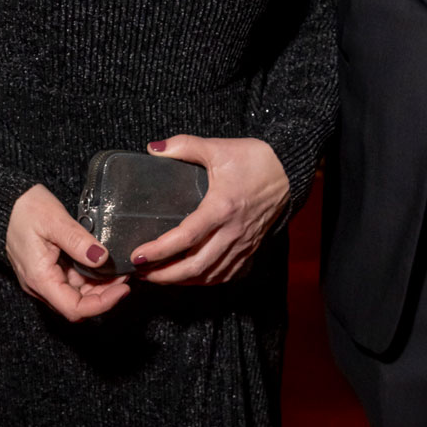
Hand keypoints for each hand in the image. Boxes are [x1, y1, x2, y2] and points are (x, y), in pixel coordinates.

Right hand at [6, 184, 130, 321]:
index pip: (74, 308)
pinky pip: (74, 283)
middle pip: (78, 305)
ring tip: (119, 270)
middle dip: (105, 295)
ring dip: (100, 287)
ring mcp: (46, 279)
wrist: (6, 202)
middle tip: (126, 277)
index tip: (123, 289)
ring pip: (78, 295)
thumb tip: (101, 258)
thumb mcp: (54, 220)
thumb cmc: (24, 210)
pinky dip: (92, 278)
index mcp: (40, 279)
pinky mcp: (50, 271)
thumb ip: (77, 241)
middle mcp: (42, 285)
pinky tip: (105, 265)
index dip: (102, 304)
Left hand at [130, 136, 289, 285]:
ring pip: (210, 275)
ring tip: (158, 277)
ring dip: (182, 281)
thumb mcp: (217, 148)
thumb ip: (183, 145)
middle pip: (196, 266)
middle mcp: (232, 231)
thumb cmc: (255, 160)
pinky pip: (225, 274)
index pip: (186, 237)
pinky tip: (190, 278)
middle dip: (165, 276)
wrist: (288, 171)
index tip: (138, 255)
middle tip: (141, 273)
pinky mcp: (250, 248)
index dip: (159, 250)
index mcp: (222, 207)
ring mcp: (242, 244)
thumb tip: (153, 148)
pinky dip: (204, 280)